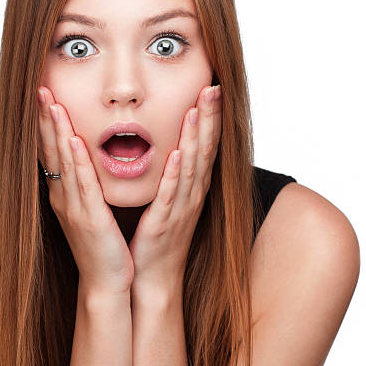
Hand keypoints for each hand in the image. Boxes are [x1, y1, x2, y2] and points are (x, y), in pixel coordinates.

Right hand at [37, 86, 133, 294]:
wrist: (106, 282)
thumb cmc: (102, 245)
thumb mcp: (90, 209)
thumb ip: (86, 184)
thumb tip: (89, 159)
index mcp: (65, 193)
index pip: (52, 151)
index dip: (46, 123)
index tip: (44, 96)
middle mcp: (63, 197)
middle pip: (51, 151)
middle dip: (46, 119)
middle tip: (40, 89)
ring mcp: (74, 207)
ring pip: (64, 162)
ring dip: (57, 131)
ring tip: (52, 104)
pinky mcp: (90, 218)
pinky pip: (84, 184)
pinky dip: (78, 161)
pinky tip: (75, 141)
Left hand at [128, 84, 221, 295]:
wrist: (152, 277)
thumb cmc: (156, 237)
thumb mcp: (168, 200)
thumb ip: (171, 174)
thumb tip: (169, 146)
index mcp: (191, 188)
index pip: (205, 146)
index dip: (210, 118)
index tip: (212, 89)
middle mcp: (191, 195)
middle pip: (205, 150)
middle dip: (209, 118)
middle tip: (213, 88)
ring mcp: (180, 209)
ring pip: (192, 167)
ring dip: (195, 138)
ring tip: (197, 109)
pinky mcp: (164, 223)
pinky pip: (171, 195)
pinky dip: (176, 174)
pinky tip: (178, 154)